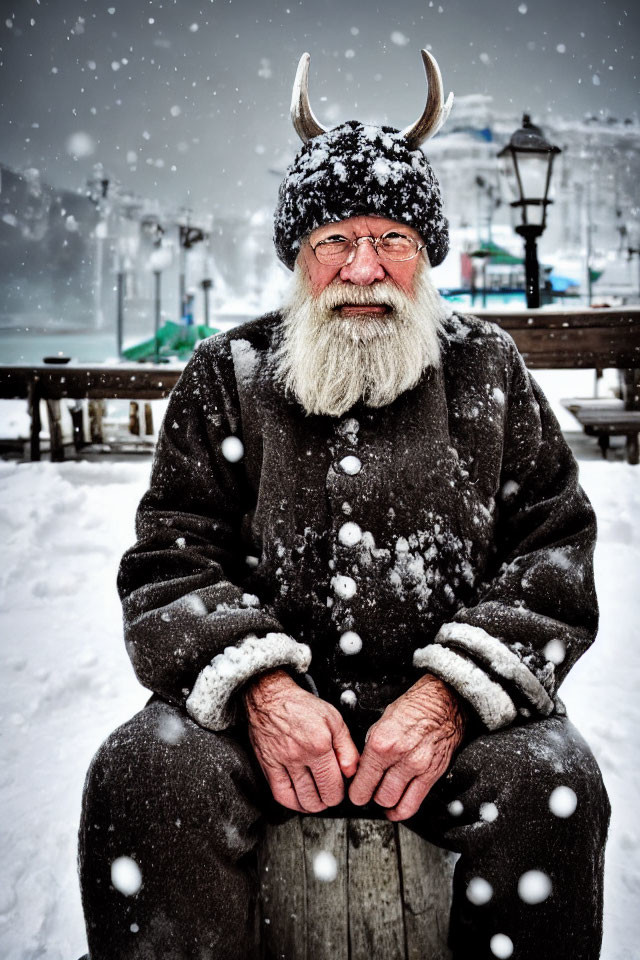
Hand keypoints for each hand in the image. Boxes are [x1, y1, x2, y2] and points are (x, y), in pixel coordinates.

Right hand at [243, 668, 359, 813]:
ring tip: (319, 799)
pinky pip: (280, 795)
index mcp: (319, 745)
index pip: (334, 785)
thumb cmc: (301, 706)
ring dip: (313, 805)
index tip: (342, 788)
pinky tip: (300, 801)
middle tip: (331, 794)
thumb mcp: (334, 719)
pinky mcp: (268, 766)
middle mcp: (300, 756)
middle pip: (319, 797)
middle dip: (329, 800)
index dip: (341, 792)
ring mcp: (282, 762)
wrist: (271, 698)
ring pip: (301, 800)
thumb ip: (347, 747)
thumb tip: (351, 772)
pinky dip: (293, 804)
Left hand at [348, 673, 465, 821]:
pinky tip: (396, 807)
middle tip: (370, 793)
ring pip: (395, 802)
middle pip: (379, 796)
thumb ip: (371, 746)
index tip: (356, 793)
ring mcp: (418, 767)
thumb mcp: (382, 721)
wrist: (443, 702)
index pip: (362, 782)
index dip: (356, 792)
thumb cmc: (414, 707)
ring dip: (387, 802)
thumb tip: (361, 768)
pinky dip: (402, 810)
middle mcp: (400, 757)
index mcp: (382, 742)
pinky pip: (414, 804)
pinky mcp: (433, 774)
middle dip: (371, 797)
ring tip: (383, 796)